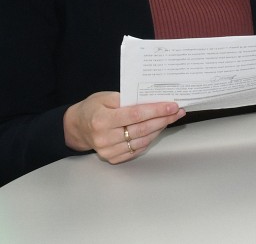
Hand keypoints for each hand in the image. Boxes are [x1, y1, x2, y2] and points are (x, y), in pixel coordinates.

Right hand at [63, 91, 185, 163]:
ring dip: (160, 129)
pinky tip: (157, 129)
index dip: (156, 111)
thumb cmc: (93, 109)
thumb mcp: (105, 97)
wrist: (78, 127)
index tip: (172, 106)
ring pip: (142, 140)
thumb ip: (126, 99)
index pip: (135, 115)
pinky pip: (138, 149)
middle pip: (142, 129)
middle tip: (177, 111)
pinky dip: (150, 138)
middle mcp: (104, 138)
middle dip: (163, 119)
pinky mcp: (113, 158)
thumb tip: (152, 100)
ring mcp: (108, 151)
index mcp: (102, 120)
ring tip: (170, 118)